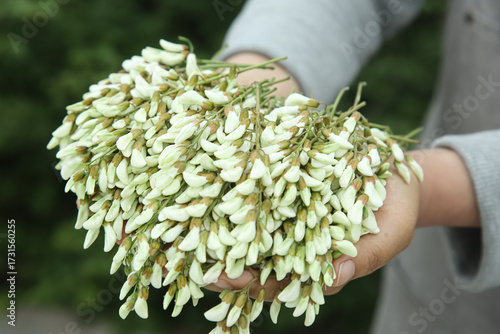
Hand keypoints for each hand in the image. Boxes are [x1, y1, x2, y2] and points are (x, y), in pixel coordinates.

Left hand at [204, 157, 419, 300]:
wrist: (395, 172)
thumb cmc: (395, 212)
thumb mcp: (388, 237)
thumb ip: (363, 259)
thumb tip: (333, 280)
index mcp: (307, 261)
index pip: (273, 279)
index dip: (248, 281)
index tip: (222, 279)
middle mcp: (287, 235)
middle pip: (248, 251)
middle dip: (221, 256)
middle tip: (194, 259)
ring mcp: (282, 205)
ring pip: (245, 217)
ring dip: (216, 219)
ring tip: (186, 216)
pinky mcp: (282, 173)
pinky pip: (256, 176)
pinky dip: (235, 175)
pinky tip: (213, 167)